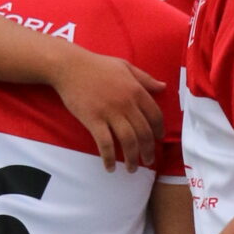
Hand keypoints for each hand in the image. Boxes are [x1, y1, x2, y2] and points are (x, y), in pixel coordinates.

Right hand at [51, 48, 165, 169]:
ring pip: (128, 141)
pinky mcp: (93, 120)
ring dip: (132, 158)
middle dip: (148, 151)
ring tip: (132, 169)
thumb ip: (145, 78)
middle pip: (144, 132)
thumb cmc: (97, 65)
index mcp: (136, 90)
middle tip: (149, 161)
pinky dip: (109, 158)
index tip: (157, 140)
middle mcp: (126, 103)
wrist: (69, 66)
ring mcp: (110, 112)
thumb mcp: (125, 66)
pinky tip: (109, 167)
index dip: (158, 131)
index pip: (155, 115)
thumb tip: (163, 86)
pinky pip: (105, 143)